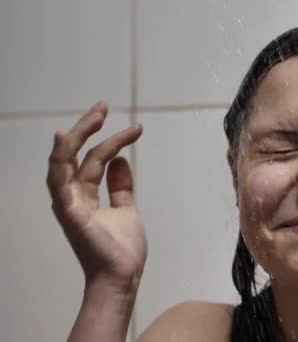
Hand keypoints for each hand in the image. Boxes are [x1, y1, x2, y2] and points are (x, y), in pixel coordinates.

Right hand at [46, 101, 145, 292]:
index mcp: (85, 196)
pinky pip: (58, 179)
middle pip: (75, 154)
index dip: (114, 142)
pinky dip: (59, 158)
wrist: (123, 276)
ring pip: (63, 160)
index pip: (95, 160)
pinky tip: (63, 138)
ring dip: (77, 135)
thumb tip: (122, 160)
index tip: (137, 129)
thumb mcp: (126, 209)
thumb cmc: (122, 249)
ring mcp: (68, 203)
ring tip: (96, 114)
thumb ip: (121, 186)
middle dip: (88, 128)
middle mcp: (73, 196)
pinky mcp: (68, 210)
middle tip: (103, 106)